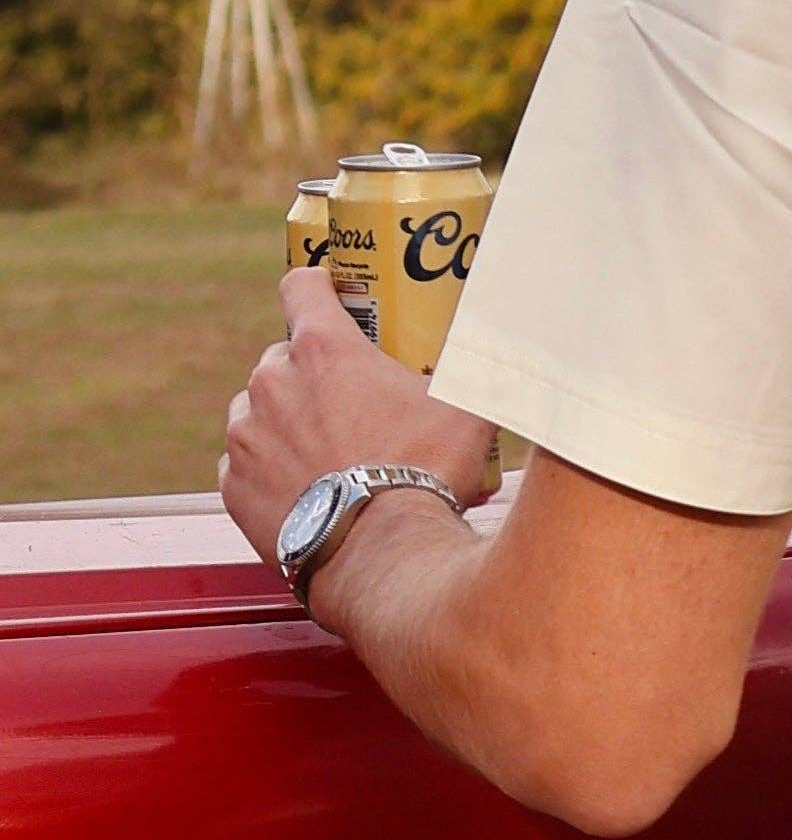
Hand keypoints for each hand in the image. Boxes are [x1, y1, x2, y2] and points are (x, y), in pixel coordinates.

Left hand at [222, 271, 496, 573]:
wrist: (381, 553)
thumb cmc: (426, 471)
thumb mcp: (468, 407)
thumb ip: (472, 369)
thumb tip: (510, 345)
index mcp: (323, 350)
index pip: (301, 287)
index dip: (318, 285)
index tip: (331, 294)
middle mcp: (272, 383)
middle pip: (284, 358)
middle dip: (314, 373)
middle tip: (355, 401)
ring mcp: (245, 435)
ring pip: (261, 411)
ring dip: (289, 422)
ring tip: (334, 455)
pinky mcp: (233, 484)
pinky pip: (247, 464)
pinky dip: (273, 471)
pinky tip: (314, 490)